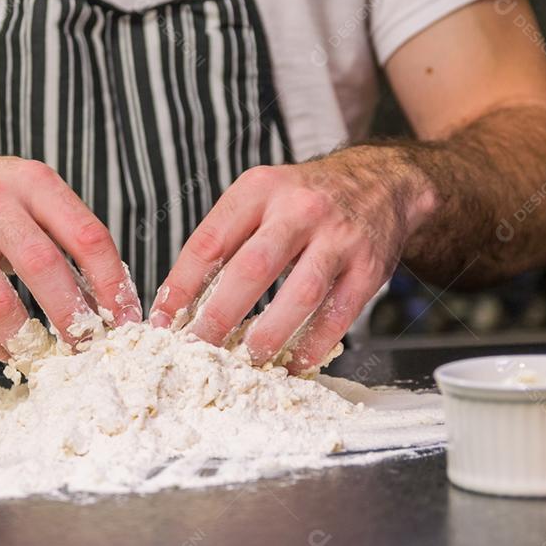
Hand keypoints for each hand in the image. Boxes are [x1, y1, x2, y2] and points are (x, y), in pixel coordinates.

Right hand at [0, 140, 141, 359]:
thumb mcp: (28, 191)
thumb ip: (66, 234)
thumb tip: (109, 299)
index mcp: (32, 183)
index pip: (87, 235)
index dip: (113, 283)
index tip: (126, 319)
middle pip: (43, 267)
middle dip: (73, 317)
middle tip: (90, 348)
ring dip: (27, 339)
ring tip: (45, 356)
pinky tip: (8, 351)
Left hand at [149, 146, 435, 372]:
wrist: (382, 182)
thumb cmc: (305, 199)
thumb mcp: (260, 197)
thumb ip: (226, 238)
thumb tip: (181, 301)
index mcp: (259, 190)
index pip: (210, 241)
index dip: (181, 284)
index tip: (163, 319)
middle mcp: (299, 209)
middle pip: (252, 268)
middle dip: (219, 315)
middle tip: (197, 348)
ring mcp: (338, 237)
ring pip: (300, 292)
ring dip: (269, 333)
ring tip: (246, 360)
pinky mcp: (369, 266)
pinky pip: (339, 312)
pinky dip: (314, 343)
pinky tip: (294, 362)